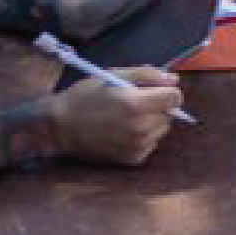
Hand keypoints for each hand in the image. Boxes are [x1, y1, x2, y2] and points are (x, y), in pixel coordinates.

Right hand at [49, 68, 182, 165]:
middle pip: (169, 114)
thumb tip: (173, 79)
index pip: (175, 97)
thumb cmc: (84, 97)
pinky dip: (143, 137)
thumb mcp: (112, 76)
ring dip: (152, 122)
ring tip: (127, 118)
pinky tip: (123, 131)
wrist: (60, 128)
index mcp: (137, 104)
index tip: (154, 90)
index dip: (166, 90)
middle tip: (134, 103)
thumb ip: (146, 75)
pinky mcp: (133, 159)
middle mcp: (141, 128)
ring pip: (162, 130)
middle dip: (157, 106)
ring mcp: (138, 146)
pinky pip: (151, 144)